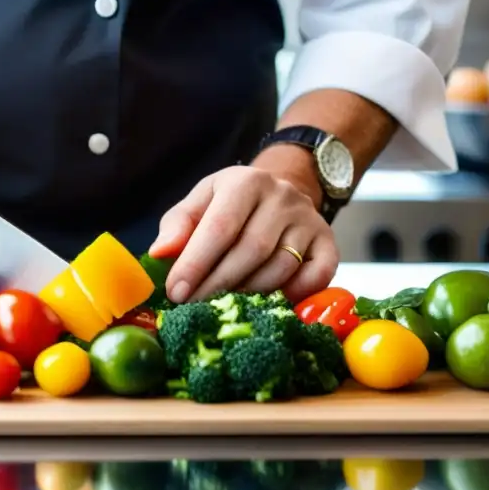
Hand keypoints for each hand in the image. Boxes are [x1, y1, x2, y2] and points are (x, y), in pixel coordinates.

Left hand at [150, 164, 337, 302]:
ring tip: (224, 307)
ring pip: (281, 267)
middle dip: (218, 284)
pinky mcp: (328, 242)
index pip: (220, 227)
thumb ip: (178, 226)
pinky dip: (294, 295)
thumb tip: (160, 253)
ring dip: (250, 294)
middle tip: (194, 307)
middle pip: (252, 249)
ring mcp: (309, 220)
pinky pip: (318, 276)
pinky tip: (269, 304)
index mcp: (245, 182)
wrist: (280, 192)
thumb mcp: (200, 202)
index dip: (196, 263)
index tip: (176, 293)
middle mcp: (282, 197)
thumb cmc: (230, 204)